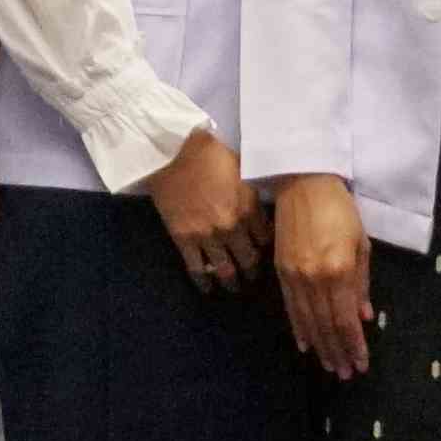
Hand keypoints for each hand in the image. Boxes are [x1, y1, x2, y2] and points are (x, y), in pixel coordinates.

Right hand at [146, 130, 263, 288]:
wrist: (173, 152)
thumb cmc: (211, 153)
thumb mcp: (243, 168)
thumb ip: (254, 192)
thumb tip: (266, 204)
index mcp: (249, 208)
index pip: (266, 240)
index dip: (267, 248)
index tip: (266, 253)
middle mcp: (232, 228)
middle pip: (249, 260)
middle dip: (253, 272)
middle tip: (254, 277)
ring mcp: (207, 237)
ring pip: (225, 270)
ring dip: (232, 282)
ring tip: (235, 287)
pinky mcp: (184, 239)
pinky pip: (196, 269)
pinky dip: (203, 282)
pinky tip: (208, 288)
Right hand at [272, 173, 374, 379]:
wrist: (303, 183)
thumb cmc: (340, 210)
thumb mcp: (361, 244)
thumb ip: (362, 283)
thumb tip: (364, 317)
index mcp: (340, 271)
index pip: (347, 320)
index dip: (354, 345)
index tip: (361, 364)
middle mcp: (316, 278)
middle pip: (327, 326)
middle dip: (338, 352)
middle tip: (346, 374)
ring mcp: (295, 276)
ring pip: (308, 321)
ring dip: (320, 347)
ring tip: (329, 366)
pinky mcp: (281, 271)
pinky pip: (290, 308)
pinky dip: (299, 328)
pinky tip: (305, 344)